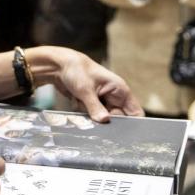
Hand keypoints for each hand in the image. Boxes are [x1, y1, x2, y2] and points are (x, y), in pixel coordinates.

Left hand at [27, 46, 143, 120]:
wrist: (59, 65)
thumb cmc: (77, 70)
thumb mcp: (86, 89)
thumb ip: (95, 107)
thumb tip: (105, 121)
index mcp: (120, 90)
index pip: (136, 113)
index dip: (131, 124)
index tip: (118, 129)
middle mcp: (114, 97)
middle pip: (117, 120)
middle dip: (103, 119)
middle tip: (91, 113)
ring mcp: (103, 101)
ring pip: (102, 119)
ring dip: (90, 114)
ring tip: (80, 100)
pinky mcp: (92, 104)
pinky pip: (91, 116)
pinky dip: (82, 111)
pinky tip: (76, 100)